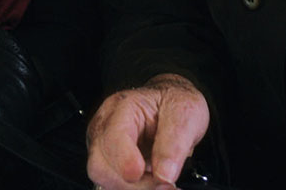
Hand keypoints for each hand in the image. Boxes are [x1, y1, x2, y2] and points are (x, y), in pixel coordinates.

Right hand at [86, 74, 209, 189]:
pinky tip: (153, 184)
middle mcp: (106, 126)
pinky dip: (135, 188)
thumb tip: (164, 175)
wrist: (170, 104)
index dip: (126, 162)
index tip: (146, 174)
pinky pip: (114, 184)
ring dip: (135, 188)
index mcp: (123, 107)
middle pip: (100, 165)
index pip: (113, 138)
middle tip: (164, 183)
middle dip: (133, 184)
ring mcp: (104, 146)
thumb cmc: (173, 104)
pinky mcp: (108, 163)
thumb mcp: (185, 114)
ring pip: (105, 179)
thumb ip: (174, 144)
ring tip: (161, 181)